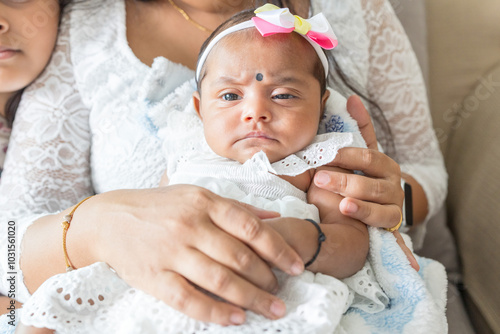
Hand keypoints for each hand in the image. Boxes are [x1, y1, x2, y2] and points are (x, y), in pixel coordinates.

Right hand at [68, 185, 303, 325]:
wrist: (108, 219)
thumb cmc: (158, 206)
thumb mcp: (196, 195)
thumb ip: (236, 208)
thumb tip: (275, 219)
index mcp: (203, 202)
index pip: (250, 228)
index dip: (278, 249)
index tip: (296, 266)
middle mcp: (189, 225)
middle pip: (238, 257)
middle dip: (267, 279)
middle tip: (282, 293)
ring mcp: (170, 252)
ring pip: (219, 280)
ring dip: (250, 298)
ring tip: (272, 309)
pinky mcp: (153, 277)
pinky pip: (189, 299)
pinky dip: (215, 311)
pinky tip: (236, 318)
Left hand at [314, 95, 418, 270]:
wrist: (382, 207)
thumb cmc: (362, 178)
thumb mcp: (358, 155)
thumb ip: (356, 129)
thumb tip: (350, 98)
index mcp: (382, 162)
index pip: (365, 155)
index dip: (345, 155)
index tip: (323, 154)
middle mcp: (392, 180)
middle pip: (368, 178)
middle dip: (342, 178)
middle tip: (318, 177)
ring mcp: (394, 201)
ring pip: (375, 198)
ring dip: (353, 197)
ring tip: (336, 198)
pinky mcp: (393, 221)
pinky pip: (381, 218)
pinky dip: (365, 214)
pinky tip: (347, 210)